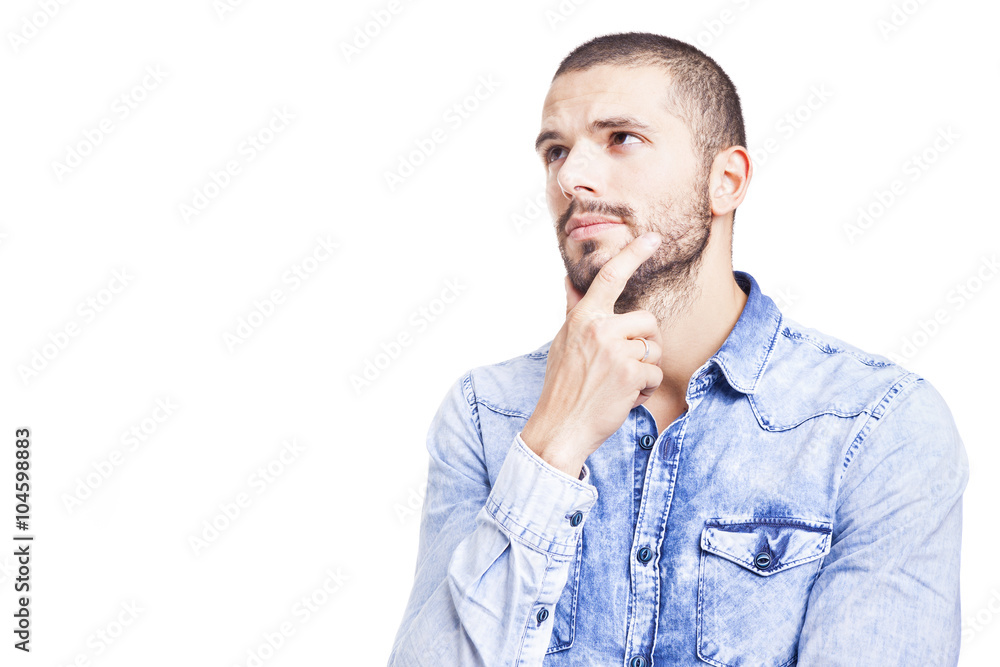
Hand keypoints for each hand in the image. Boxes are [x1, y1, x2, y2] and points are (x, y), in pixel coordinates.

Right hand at [520, 232, 663, 477]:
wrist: (560, 427)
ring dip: (644, 371)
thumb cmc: (562, 386)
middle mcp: (599, 328)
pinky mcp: (631, 373)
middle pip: (648, 321)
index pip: (610, 276)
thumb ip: (573, 309)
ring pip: (654, 350)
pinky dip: (644, 391)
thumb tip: (568, 280)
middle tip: (624, 366)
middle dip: (645, 344)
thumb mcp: (563, 342)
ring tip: (618, 384)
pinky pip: (655, 375)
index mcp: (583, 318)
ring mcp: (616, 350)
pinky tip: (622, 399)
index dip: (633, 253)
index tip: (652, 237)